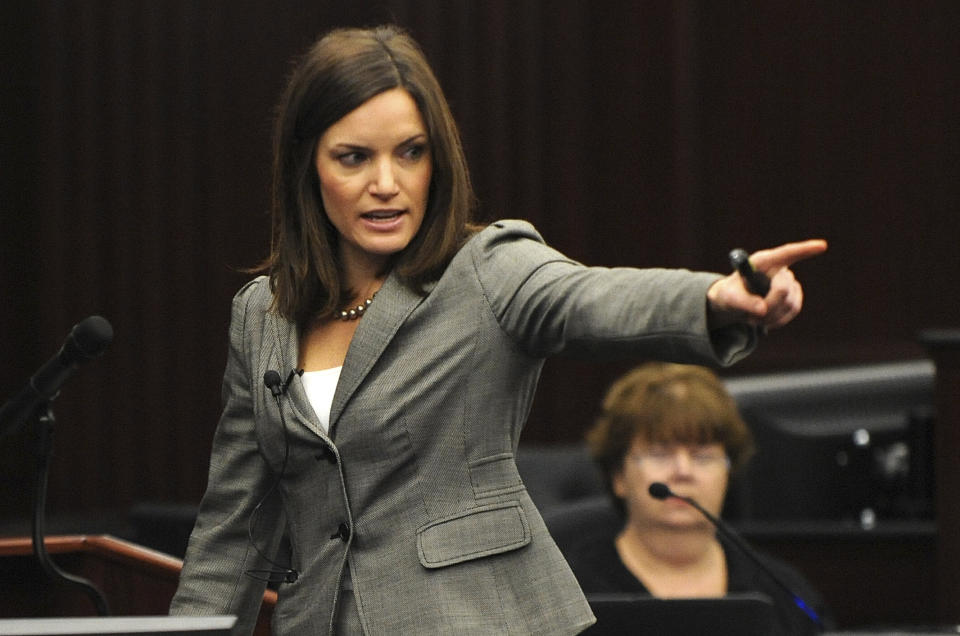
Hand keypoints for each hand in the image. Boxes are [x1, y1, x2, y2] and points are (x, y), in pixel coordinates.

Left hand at [707, 239, 827, 330]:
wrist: (734, 304)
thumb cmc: (729, 295)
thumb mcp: (728, 298)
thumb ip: (743, 302)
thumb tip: (762, 309)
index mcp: (762, 261)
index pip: (786, 253)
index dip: (804, 249)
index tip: (822, 246)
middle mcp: (779, 269)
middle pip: (784, 288)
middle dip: (769, 306)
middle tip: (752, 318)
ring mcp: (788, 282)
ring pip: (791, 303)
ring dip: (771, 316)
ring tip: (753, 318)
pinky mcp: (793, 296)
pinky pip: (793, 310)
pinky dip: (778, 320)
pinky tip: (764, 319)